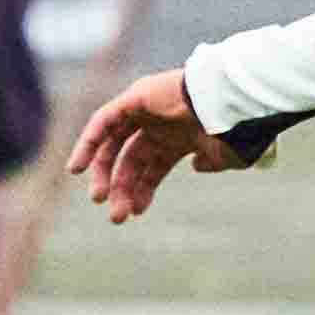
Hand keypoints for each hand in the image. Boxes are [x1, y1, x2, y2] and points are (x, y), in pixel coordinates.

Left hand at [63, 69, 246, 223]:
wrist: (234, 102)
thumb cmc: (236, 129)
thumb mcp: (227, 156)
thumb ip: (212, 163)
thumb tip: (196, 166)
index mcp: (181, 138)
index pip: (153, 166)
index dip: (143, 190)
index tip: (136, 213)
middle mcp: (161, 124)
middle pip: (131, 159)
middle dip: (122, 187)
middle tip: (116, 216)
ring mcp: (146, 110)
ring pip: (113, 143)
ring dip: (102, 171)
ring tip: (98, 198)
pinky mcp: (135, 97)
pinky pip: (103, 121)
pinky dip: (88, 143)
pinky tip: (78, 167)